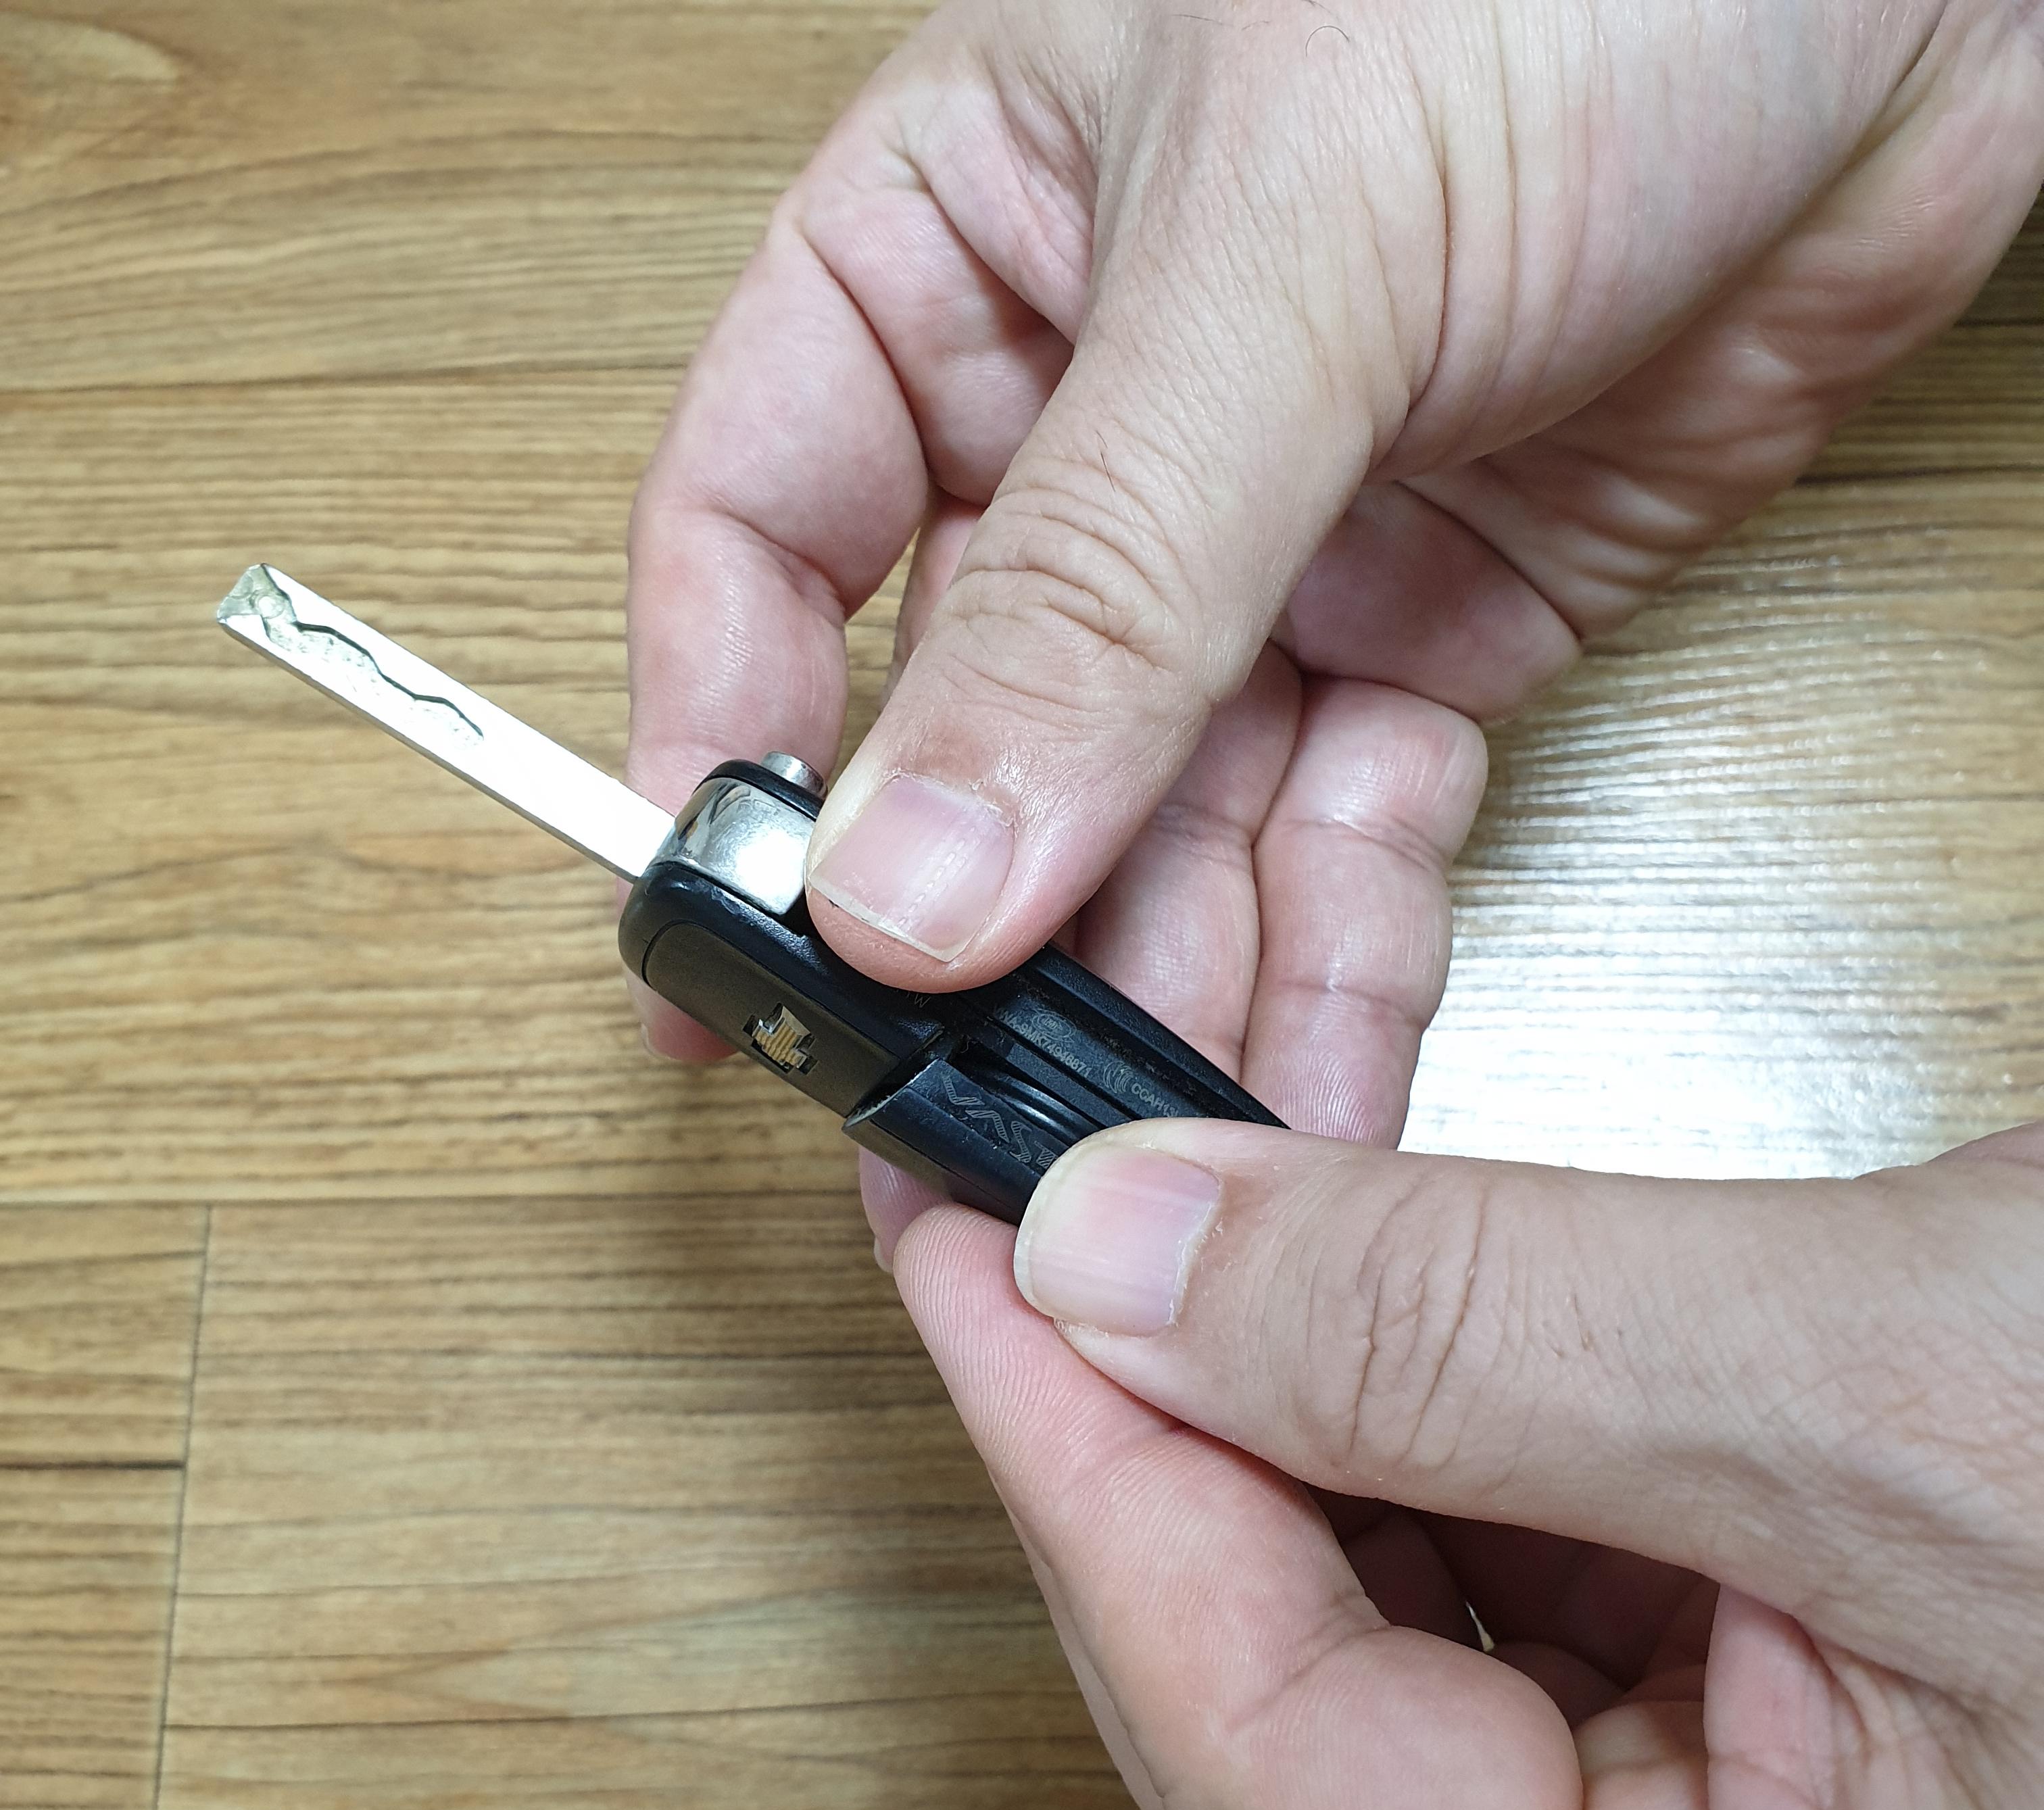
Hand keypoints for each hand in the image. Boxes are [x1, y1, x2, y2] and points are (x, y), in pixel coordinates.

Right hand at [626, 0, 2041, 1152]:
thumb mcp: (1285, 257)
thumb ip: (1094, 587)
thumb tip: (912, 872)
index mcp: (965, 257)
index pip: (763, 523)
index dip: (726, 737)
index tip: (729, 944)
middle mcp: (1092, 428)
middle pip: (974, 735)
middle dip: (978, 939)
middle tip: (957, 1136)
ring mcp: (1262, 548)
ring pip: (1165, 827)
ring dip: (1166, 991)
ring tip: (1156, 1144)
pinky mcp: (1429, 636)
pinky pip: (1342, 838)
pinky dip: (1335, 954)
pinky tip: (1322, 1053)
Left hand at [889, 1119, 2043, 1809]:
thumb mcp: (1928, 1424)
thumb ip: (1483, 1352)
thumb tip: (1121, 1257)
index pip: (1242, 1719)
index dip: (1068, 1439)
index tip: (954, 1215)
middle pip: (1285, 1601)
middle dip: (1170, 1297)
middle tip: (1062, 1081)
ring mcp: (1731, 1784)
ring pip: (1386, 1499)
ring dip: (1296, 1231)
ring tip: (1234, 985)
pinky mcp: (1786, 1638)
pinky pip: (1512, 1458)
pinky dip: (1426, 1268)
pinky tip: (1363, 1089)